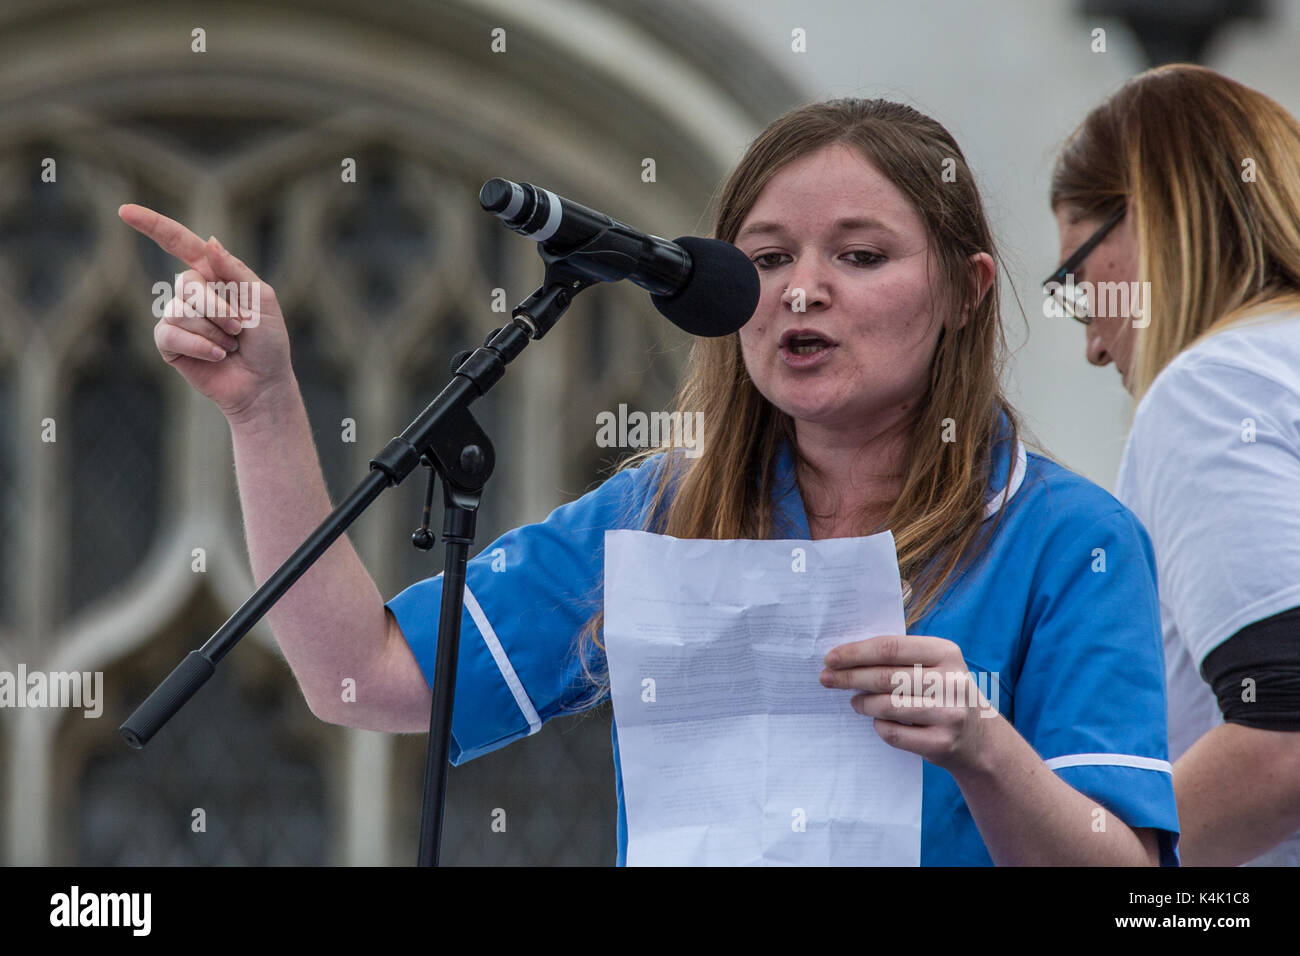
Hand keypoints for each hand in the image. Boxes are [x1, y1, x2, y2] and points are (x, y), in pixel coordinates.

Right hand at [120, 203, 293, 424]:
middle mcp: (193, 293)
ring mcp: (178, 318)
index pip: (179, 243)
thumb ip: (236, 271)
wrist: (264, 384)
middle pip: (186, 283)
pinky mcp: (169, 343)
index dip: (153, 226)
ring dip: (213, 330)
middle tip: (240, 328)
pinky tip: (217, 356)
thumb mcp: (263, 300)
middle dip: (218, 308)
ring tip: (231, 345)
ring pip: (179, 310)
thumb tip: (209, 241)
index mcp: (215, 275)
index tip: (124, 210)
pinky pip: (170, 333)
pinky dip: (199, 344)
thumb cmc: (268, 342)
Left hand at [819, 634, 999, 773]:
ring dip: (862, 703)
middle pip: (886, 677)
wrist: (980, 739)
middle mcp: (951, 681)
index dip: (856, 653)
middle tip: (826, 679)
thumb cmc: (943, 693)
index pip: (890, 648)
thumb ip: (899, 657)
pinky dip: (879, 726)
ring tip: (855, 702)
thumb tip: (845, 656)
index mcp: (946, 652)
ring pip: (888, 706)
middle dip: (850, 677)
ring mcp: (949, 714)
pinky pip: (894, 733)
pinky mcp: (942, 743)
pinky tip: (877, 721)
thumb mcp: (934, 666)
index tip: (830, 658)